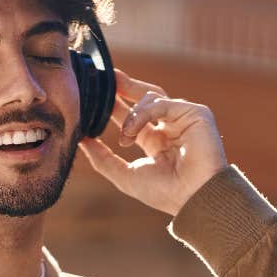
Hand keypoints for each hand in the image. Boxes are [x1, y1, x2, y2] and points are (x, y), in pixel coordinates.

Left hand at [78, 69, 227, 216]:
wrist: (192, 197)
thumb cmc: (163, 192)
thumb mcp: (124, 175)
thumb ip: (102, 159)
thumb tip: (80, 140)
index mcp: (157, 143)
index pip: (134, 118)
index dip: (116, 105)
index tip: (96, 95)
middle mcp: (170, 129)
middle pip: (145, 99)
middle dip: (124, 88)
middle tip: (104, 79)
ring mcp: (184, 120)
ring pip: (152, 97)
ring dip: (131, 113)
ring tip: (124, 134)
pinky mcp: (195, 114)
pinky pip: (162, 103)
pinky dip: (143, 114)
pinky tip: (131, 131)